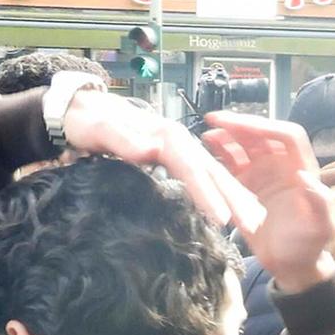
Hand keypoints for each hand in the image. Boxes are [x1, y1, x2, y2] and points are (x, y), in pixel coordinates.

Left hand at [56, 90, 259, 234]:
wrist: (80, 109)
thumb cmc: (88, 121)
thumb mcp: (98, 127)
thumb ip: (121, 138)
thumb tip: (149, 149)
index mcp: (164, 135)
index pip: (191, 167)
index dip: (208, 193)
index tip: (222, 218)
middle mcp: (177, 140)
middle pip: (211, 171)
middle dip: (234, 197)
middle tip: (253, 225)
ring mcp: (178, 148)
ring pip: (213, 173)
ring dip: (235, 196)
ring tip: (254, 220)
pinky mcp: (174, 156)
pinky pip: (204, 175)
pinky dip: (222, 191)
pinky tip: (232, 207)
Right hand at [202, 110, 334, 289]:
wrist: (292, 265)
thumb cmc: (310, 248)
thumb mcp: (321, 229)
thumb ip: (320, 204)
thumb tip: (310, 179)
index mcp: (302, 169)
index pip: (287, 135)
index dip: (266, 126)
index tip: (243, 125)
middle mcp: (283, 166)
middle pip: (262, 134)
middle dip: (240, 125)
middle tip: (215, 120)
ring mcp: (264, 173)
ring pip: (245, 144)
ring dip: (227, 135)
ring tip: (207, 133)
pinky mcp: (246, 185)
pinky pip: (232, 162)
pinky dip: (220, 152)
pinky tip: (206, 148)